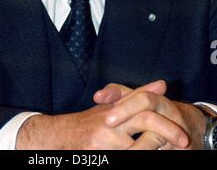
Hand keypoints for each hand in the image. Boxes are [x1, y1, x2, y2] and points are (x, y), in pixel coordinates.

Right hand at [15, 80, 187, 149]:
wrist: (59, 136)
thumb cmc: (90, 123)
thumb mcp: (114, 107)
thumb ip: (137, 95)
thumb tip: (162, 84)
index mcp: (115, 112)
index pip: (144, 111)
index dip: (166, 125)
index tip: (183, 136)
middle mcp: (109, 127)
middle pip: (144, 125)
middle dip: (166, 135)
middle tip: (184, 145)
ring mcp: (103, 145)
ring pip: (138, 151)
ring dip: (152, 151)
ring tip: (164, 153)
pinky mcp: (99, 158)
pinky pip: (125, 160)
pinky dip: (139, 158)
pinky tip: (146, 156)